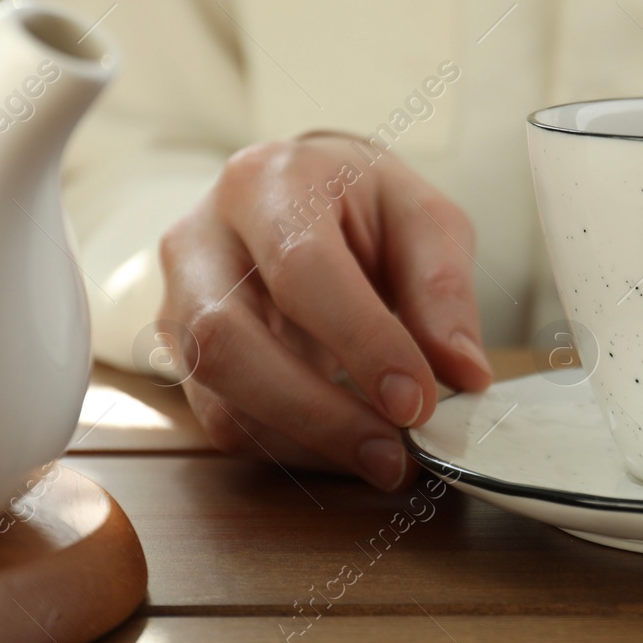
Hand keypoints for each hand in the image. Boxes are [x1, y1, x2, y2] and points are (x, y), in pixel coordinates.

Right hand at [158, 135, 492, 489]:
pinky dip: (290, 449)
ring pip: (217, 395)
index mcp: (267, 183)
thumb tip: (463, 372)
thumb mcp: (424, 219)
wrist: (303, 193)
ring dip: (304, 443)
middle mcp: (202, 239)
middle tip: (394, 453)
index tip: (415, 401)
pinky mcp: (181, 353)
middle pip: (231, 342)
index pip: (302, 270)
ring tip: (382, 459)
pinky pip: (224, 418)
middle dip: (317, 413)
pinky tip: (347, 449)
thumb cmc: (363, 201)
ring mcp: (179, 299)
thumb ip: (442, 289)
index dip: (360, 342)